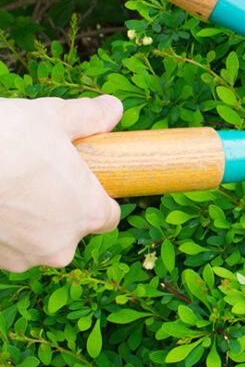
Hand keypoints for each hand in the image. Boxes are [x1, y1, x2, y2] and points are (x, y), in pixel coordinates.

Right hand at [0, 95, 122, 271]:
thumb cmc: (10, 138)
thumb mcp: (56, 117)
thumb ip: (91, 117)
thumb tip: (112, 109)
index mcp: (89, 213)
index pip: (108, 217)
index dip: (97, 197)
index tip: (83, 181)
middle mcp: (60, 245)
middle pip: (70, 230)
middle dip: (59, 207)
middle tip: (40, 175)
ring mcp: (21, 258)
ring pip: (34, 241)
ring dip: (27, 220)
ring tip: (10, 184)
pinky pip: (5, 245)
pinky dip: (1, 227)